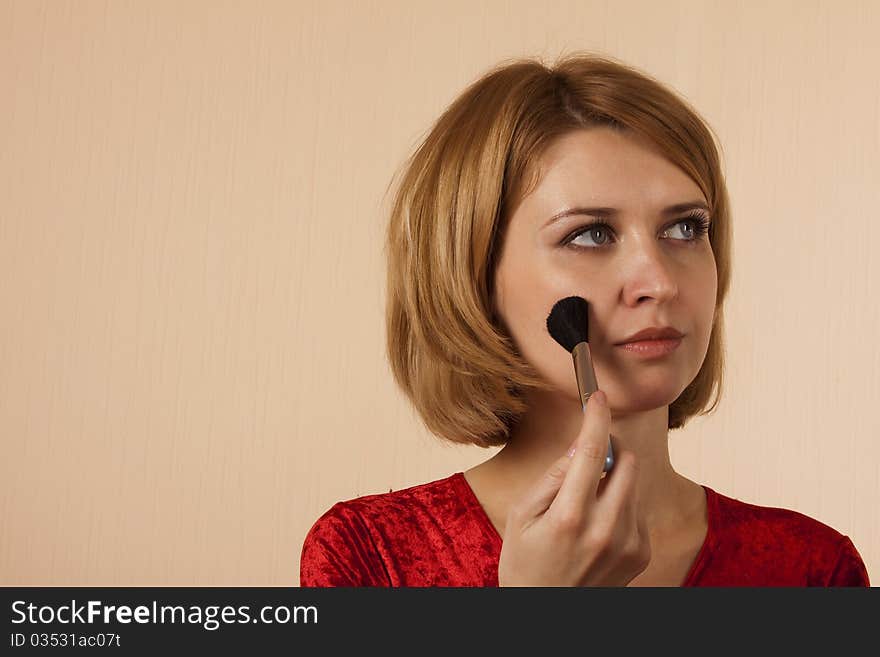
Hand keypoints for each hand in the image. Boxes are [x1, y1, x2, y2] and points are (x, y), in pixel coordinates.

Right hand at [497, 390, 650, 585]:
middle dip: (610, 449)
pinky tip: (597, 524)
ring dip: (614, 478)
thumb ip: (551, 478)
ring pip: (634, 483)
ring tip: (585, 503)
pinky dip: (620, 502)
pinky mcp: (641, 553)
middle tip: (587, 457)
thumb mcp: (520, 516)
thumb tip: (579, 447)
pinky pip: (637, 507)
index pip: (593, 453)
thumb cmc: (525, 563)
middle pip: (627, 462)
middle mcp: (606, 530)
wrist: (547, 614)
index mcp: (569, 518)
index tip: (598, 397)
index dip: (596, 418)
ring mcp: (629, 544)